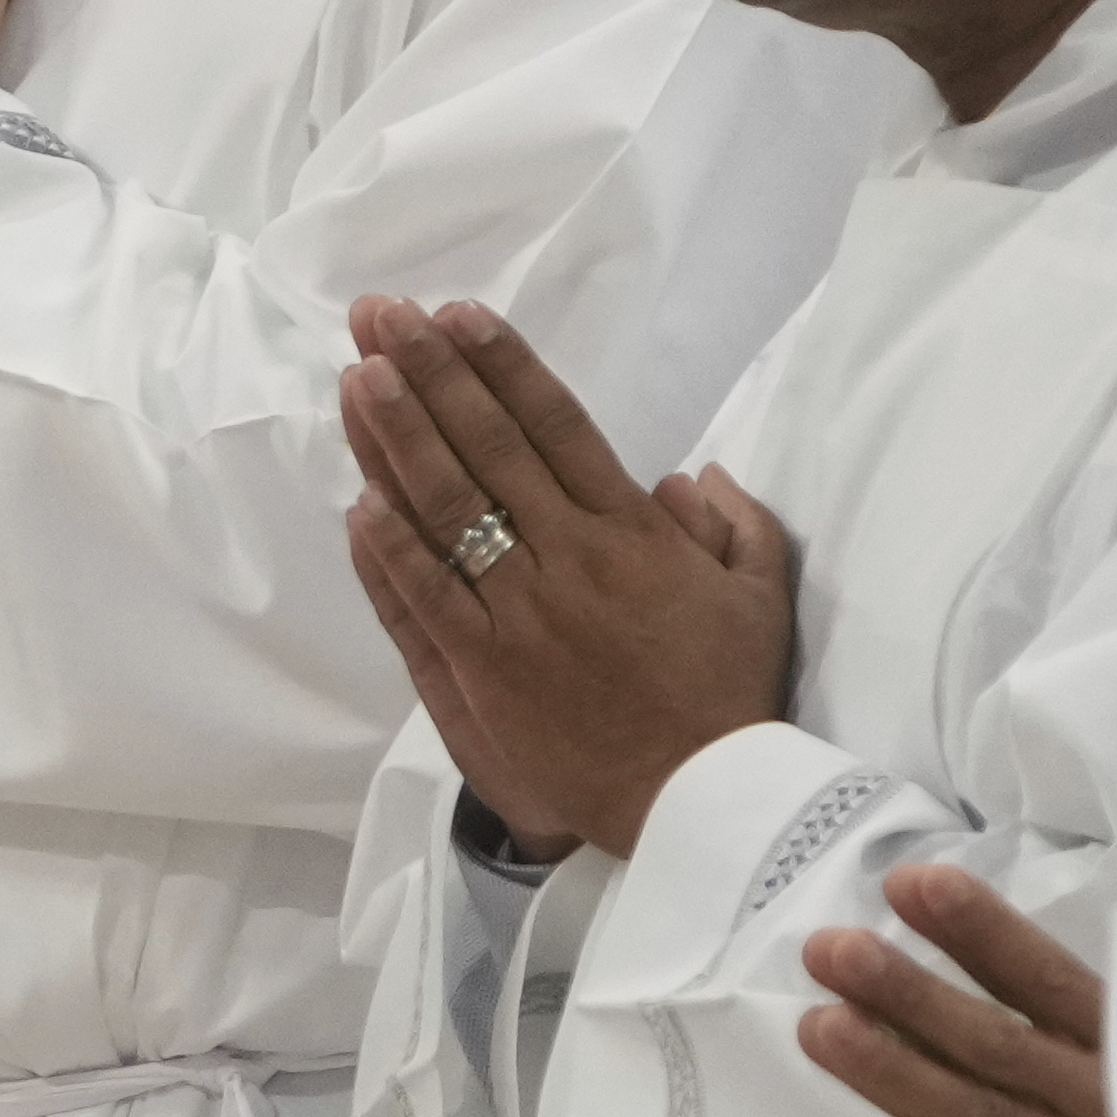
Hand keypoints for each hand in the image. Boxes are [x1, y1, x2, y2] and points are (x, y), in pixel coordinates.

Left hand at [333, 297, 790, 857]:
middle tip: (380, 317)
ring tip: (357, 377)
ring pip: (444, 513)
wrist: (696, 803)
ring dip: (395, 441)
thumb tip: (690, 476)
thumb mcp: (759, 596)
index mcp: (631, 535)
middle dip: (429, 376)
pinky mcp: (479, 672)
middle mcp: (567, 562)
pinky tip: (357, 500)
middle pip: (486, 451)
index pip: (556, 427)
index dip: (502, 366)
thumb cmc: (725, 696)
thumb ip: (735, 524)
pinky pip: (422, 601)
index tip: (458, 313)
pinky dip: (389, 551)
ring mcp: (516, 617)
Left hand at [798, 865, 1116, 1116]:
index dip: (980, 931)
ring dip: (893, 1074)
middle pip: (992, 1042)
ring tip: (821, 1028)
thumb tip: (973, 939)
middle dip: (907, 994)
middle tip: (830, 948)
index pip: (1045, 978)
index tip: (911, 885)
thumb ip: (1079, 1010)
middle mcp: (1095, 1103)